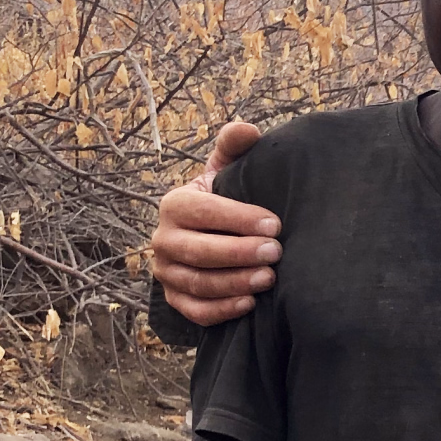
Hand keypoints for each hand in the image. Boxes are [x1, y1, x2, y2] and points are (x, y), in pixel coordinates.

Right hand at [151, 119, 277, 326]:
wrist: (207, 233)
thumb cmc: (223, 198)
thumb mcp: (226, 169)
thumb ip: (235, 146)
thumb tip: (247, 130)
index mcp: (174, 204)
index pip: (204, 212)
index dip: (239, 219)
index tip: (275, 225)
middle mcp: (163, 239)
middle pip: (199, 251)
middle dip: (239, 253)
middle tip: (276, 253)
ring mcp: (166, 272)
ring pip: (197, 283)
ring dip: (234, 283)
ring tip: (269, 279)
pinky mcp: (175, 298)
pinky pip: (194, 310)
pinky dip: (221, 310)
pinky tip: (249, 303)